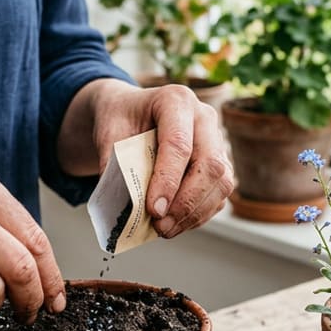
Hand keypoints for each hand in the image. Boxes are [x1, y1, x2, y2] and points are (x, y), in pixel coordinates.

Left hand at [58, 79, 232, 238]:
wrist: (130, 111)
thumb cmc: (120, 119)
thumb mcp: (108, 134)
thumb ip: (115, 166)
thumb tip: (125, 209)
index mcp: (176, 100)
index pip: (179, 144)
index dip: (168, 181)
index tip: (152, 210)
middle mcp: (204, 117)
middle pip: (210, 165)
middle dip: (185, 202)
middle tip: (160, 226)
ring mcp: (216, 139)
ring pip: (222, 182)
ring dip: (195, 213)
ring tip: (166, 230)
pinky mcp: (220, 161)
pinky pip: (220, 193)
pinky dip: (200, 214)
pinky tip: (177, 223)